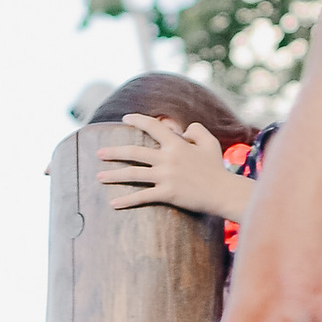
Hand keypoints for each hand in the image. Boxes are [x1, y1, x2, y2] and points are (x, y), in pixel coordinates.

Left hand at [99, 118, 237, 217]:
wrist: (224, 192)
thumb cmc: (217, 168)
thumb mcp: (210, 143)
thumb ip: (196, 130)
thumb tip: (183, 129)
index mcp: (177, 144)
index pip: (153, 127)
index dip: (137, 120)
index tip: (125, 118)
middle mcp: (168, 158)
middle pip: (134, 153)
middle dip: (113, 152)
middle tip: (98, 152)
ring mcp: (166, 177)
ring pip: (133, 174)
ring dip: (113, 176)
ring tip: (99, 177)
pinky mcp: (167, 194)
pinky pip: (142, 197)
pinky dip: (127, 200)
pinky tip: (113, 203)